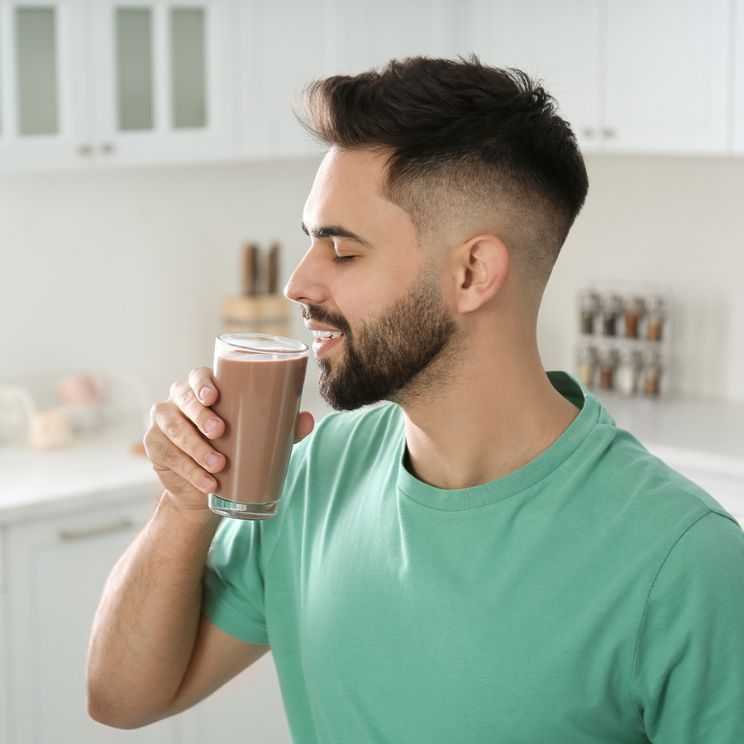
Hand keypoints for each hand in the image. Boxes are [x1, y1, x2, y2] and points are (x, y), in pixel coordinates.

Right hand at [144, 366, 314, 510]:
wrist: (210, 487)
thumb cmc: (237, 449)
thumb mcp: (260, 436)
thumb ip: (283, 427)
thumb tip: (308, 419)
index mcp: (205, 389)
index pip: (198, 375)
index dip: (202, 383)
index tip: (215, 396)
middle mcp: (180, 399)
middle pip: (183, 398)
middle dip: (200, 414)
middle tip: (220, 431)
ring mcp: (164, 422)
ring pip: (174, 429)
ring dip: (196, 448)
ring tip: (219, 465)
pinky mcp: (155, 446)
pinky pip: (169, 455)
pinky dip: (189, 471)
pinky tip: (207, 483)